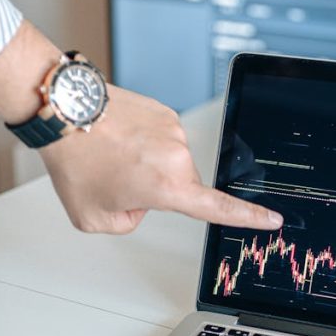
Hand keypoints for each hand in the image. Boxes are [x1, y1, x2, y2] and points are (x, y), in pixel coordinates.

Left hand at [38, 84, 283, 233]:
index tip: (271, 220)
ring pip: (168, 162)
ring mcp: (173, 130)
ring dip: (145, 163)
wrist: (63, 110)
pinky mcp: (164, 111)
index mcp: (168, 187)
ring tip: (112, 153)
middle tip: (116, 177)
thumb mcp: (93, 218)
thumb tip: (140, 203)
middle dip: (152, 190)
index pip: (218, 209)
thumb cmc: (75, 161)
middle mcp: (178, 156)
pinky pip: (159, 139)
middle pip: (178, 187)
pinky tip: (117, 137)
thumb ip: (127, 224)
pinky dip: (141, 142)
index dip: (248, 217)